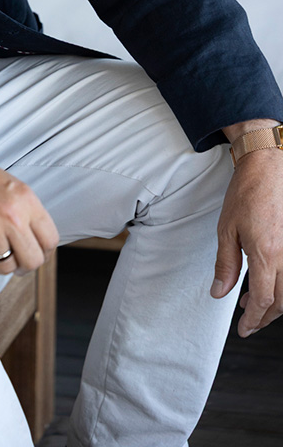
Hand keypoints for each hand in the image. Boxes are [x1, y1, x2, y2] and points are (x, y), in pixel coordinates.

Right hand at [0, 116, 58, 275]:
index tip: (34, 252)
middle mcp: (9, 215)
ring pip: (5, 268)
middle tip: (12, 258)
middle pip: (32, 261)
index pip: (49, 240)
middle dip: (23, 264)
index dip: (43, 251)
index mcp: (24, 198)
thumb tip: (35, 238)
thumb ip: (23, 210)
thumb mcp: (7, 183)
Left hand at [212, 124, 282, 336]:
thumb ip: (226, 264)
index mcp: (267, 254)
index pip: (264, 301)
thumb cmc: (247, 192)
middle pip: (282, 302)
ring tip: (252, 302)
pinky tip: (266, 281)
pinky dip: (281, 285)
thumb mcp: (227, 229)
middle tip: (248, 320)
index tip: (244, 329)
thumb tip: (219, 292)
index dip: (253, 320)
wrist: (268, 166)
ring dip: (274, 303)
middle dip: (265, 317)